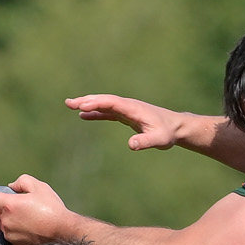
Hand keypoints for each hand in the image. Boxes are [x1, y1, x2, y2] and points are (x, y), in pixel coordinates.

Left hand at [0, 175, 74, 244]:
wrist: (63, 232)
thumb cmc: (51, 209)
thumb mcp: (39, 187)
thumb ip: (21, 182)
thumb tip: (12, 187)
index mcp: (9, 205)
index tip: (6, 198)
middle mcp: (6, 221)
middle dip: (7, 209)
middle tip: (25, 207)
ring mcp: (10, 235)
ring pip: (5, 225)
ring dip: (13, 221)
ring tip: (31, 219)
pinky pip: (12, 235)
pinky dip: (19, 232)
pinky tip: (32, 228)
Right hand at [66, 94, 182, 151]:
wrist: (175, 127)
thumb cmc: (167, 134)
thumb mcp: (159, 140)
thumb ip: (145, 141)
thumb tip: (131, 144)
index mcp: (133, 109)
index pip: (111, 103)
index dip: (96, 103)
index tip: (82, 106)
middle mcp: (128, 106)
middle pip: (104, 100)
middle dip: (86, 100)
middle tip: (69, 103)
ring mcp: (126, 109)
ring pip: (104, 104)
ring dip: (88, 104)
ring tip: (70, 105)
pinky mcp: (126, 115)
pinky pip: (107, 112)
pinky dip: (95, 112)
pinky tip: (84, 115)